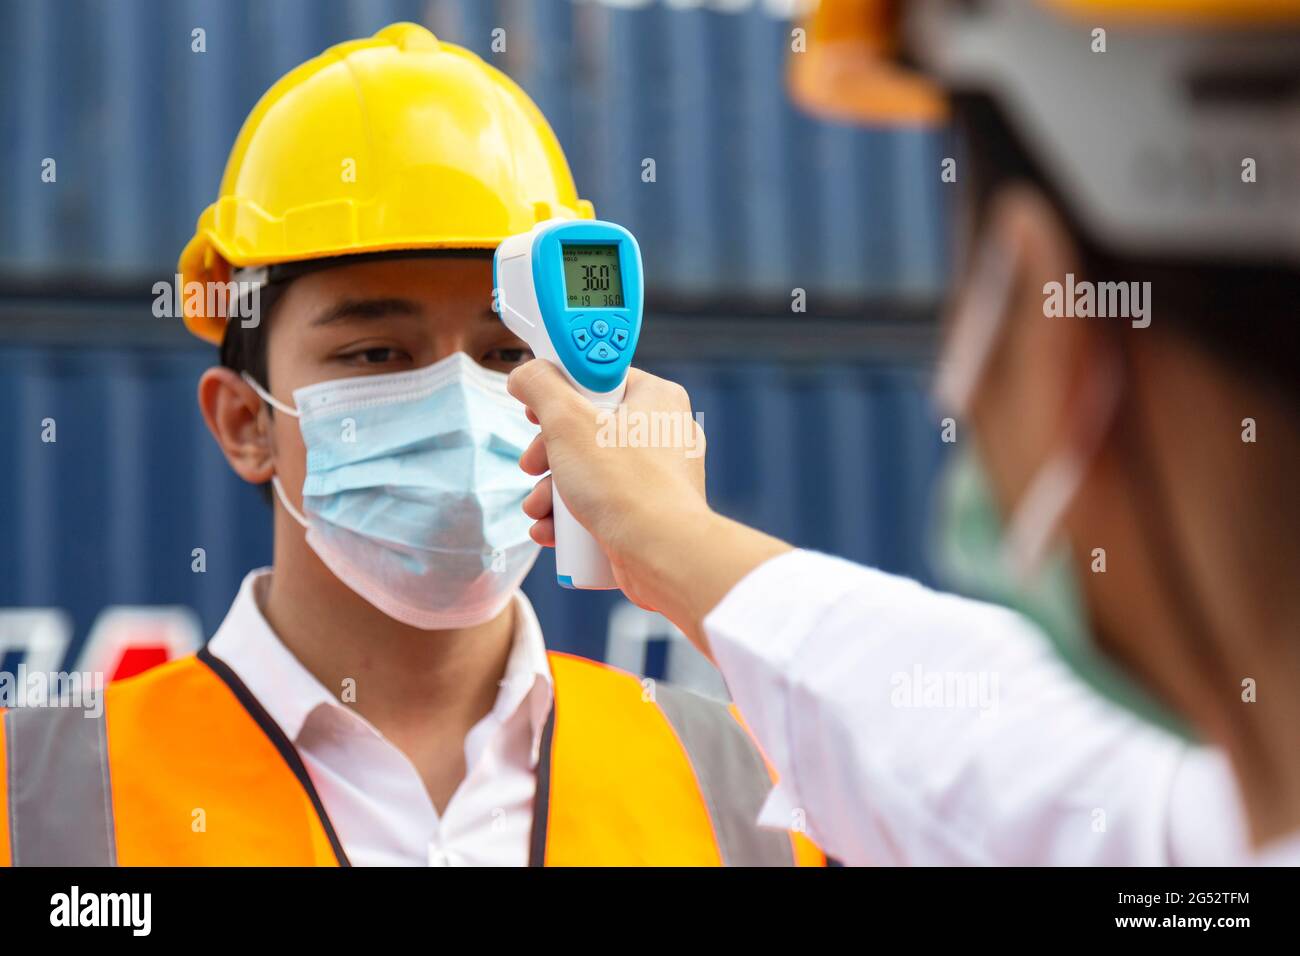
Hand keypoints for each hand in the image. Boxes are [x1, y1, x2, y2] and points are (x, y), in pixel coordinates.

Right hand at [507, 361, 709, 611]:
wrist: (661, 556)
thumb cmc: (625, 485)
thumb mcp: (568, 421)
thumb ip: (541, 386)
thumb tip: (525, 374)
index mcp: (655, 398)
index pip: (598, 378)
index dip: (560, 391)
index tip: (535, 407)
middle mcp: (662, 433)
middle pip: (586, 429)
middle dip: (548, 454)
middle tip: (533, 464)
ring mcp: (656, 476)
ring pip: (589, 471)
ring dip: (552, 491)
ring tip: (538, 509)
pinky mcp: (647, 512)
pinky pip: (602, 503)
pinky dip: (571, 516)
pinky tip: (551, 531)